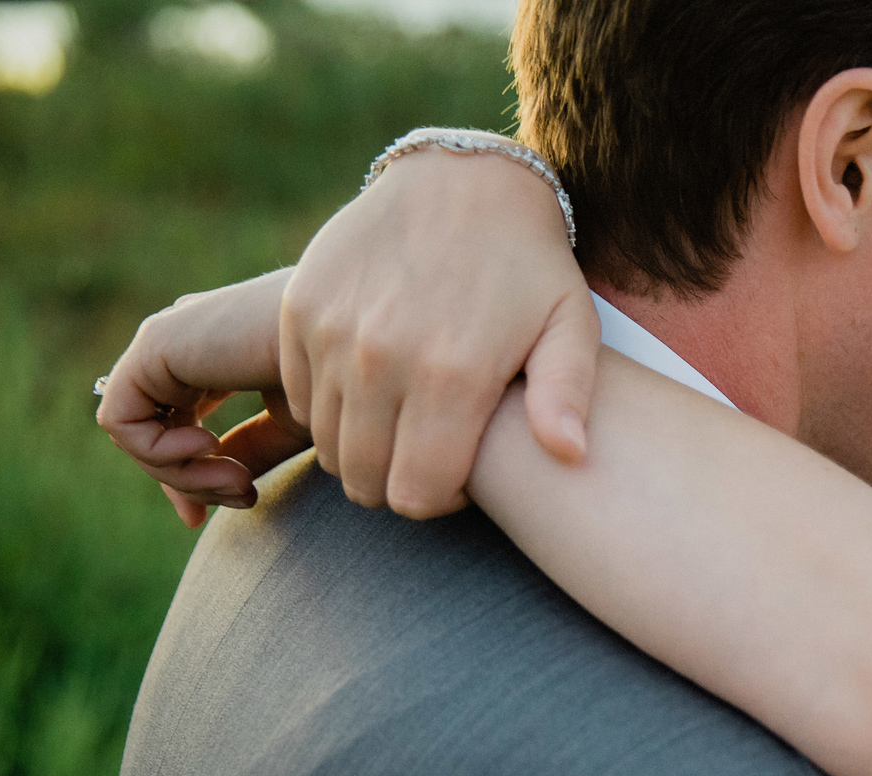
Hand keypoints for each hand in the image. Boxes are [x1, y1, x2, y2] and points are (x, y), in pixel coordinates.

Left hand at [96, 269, 313, 528]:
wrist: (350, 343)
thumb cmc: (337, 378)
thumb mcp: (292, 424)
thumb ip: (252, 451)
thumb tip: (227, 485)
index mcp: (214, 355)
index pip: (176, 422)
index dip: (195, 474)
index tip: (242, 500)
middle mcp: (183, 345)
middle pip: (152, 433)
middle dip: (191, 482)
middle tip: (245, 496)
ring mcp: (165, 342)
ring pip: (136, 435)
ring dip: (184, 476)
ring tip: (239, 479)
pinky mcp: (153, 345)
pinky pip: (121, 420)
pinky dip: (159, 452)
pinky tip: (209, 447)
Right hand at [279, 136, 599, 518]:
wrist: (463, 179)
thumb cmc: (530, 267)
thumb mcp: (570, 326)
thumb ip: (568, 396)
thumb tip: (571, 456)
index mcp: (451, 375)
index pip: (415, 495)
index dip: (437, 501)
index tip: (457, 475)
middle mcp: (381, 358)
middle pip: (365, 480)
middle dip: (396, 483)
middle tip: (427, 455)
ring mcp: (332, 331)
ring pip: (327, 445)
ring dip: (362, 447)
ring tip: (403, 421)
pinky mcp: (300, 308)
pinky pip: (299, 396)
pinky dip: (328, 407)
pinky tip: (370, 387)